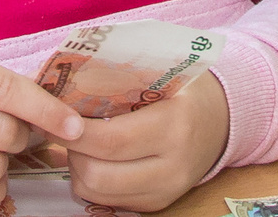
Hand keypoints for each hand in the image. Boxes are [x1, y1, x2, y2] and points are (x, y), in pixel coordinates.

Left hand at [68, 73, 231, 212]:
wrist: (222, 119)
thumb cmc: (183, 89)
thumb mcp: (159, 73)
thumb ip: (116, 76)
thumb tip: (60, 80)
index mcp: (173, 126)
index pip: (110, 141)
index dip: (75, 131)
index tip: (55, 116)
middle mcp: (172, 166)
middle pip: (99, 175)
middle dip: (71, 151)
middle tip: (64, 128)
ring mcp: (166, 190)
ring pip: (98, 193)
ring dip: (77, 169)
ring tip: (78, 142)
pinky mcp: (158, 203)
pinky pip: (109, 201)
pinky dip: (92, 181)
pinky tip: (95, 157)